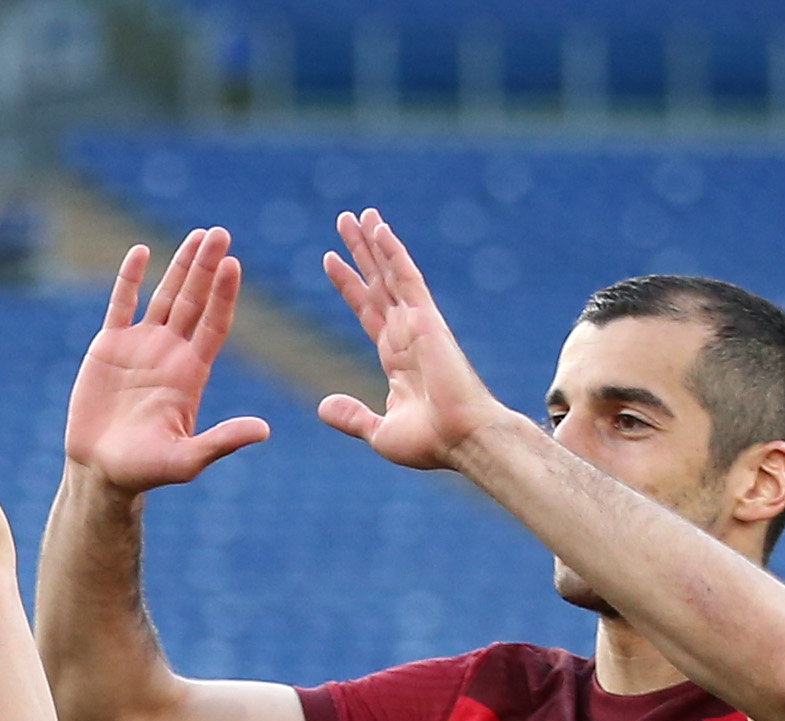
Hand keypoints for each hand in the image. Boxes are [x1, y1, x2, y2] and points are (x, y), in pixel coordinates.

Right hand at [63, 229, 271, 493]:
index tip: (234, 264)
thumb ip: (222, 441)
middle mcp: (171, 353)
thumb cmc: (145, 471)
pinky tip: (141, 251)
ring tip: (198, 235)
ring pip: (165, 295)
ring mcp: (141, 346)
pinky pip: (121, 304)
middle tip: (221, 232)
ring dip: (180, 265)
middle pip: (195, 301)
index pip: (214, 325)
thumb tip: (264, 430)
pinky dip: (129, 278)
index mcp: (191, 374)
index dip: (224, 295)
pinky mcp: (109, 346)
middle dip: (206, 267)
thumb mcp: (186, 459)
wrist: (100, 471)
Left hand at [317, 210, 509, 471]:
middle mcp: (406, 334)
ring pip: (390, 273)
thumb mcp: (379, 432)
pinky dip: (393, 252)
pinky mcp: (427, 319)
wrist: (461, 440)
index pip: (367, 311)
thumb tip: (323, 406)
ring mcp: (418, 323)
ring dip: (374, 243)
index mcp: (396, 357)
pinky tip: (379, 229)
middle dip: (360, 252)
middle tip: (344, 220)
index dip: (349, 285)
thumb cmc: (430, 443)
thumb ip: (352, 416)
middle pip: (377, 283)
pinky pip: (406, 278)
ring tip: (359, 214)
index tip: (330, 260)